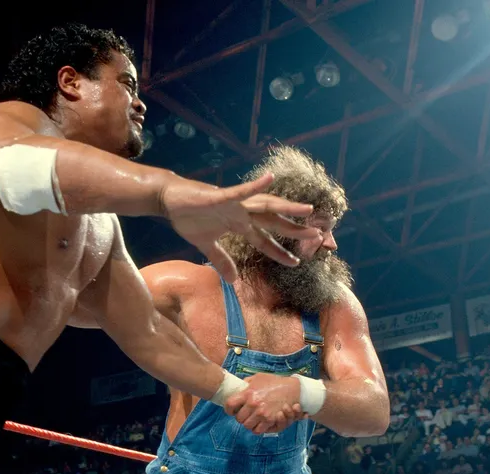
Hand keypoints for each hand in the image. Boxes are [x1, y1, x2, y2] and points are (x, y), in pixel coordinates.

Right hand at [159, 172, 318, 281]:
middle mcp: (242, 214)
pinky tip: (270, 178)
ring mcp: (234, 204)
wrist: (169, 199)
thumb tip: (232, 280)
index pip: (264, 241)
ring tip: (307, 209)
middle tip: (319, 236)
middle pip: (273, 222)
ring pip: (265, 205)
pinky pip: (241, 191)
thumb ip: (221, 260)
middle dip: (295, 229)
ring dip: (286, 207)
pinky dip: (255, 185)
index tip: (296, 262)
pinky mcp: (221, 196)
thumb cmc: (188, 217)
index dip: (280, 252)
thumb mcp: (205, 245)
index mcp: (239, 225)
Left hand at [224, 373, 307, 433]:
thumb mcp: (258, 377)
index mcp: (248, 393)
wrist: (292, 388)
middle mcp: (253, 404)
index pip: (229, 405)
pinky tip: (258, 423)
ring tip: (251, 419)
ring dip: (248, 423)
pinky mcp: (270, 420)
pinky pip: (257, 430)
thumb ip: (247, 383)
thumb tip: (239, 388)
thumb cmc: (275, 382)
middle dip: (240, 417)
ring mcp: (262, 413)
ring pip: (247, 426)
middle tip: (244, 415)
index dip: (228, 409)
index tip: (231, 410)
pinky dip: (257, 428)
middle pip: (238, 418)